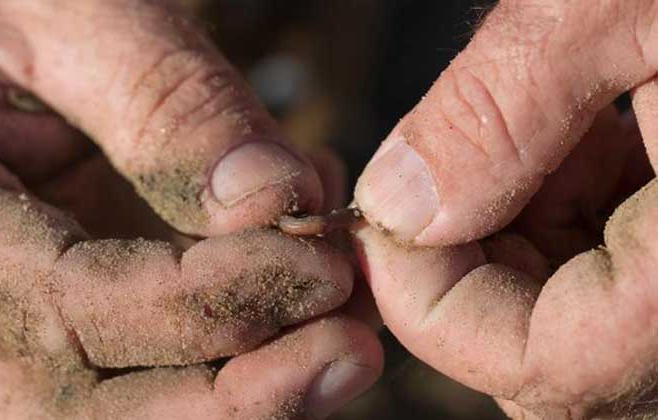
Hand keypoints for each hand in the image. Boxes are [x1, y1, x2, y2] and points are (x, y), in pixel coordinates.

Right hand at [0, 1, 381, 417]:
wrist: (0, 24)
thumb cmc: (10, 0)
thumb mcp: (65, 14)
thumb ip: (161, 99)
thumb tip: (273, 195)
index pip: (71, 314)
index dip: (214, 305)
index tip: (326, 273)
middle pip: (100, 411)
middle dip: (240, 397)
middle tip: (352, 353)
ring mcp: (35, 311)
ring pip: (136, 401)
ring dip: (257, 377)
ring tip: (348, 317)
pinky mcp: (90, 297)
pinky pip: (164, 352)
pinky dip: (249, 330)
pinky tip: (306, 266)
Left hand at [354, 2, 657, 417]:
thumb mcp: (618, 0)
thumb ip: (499, 108)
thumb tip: (396, 204)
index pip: (538, 367)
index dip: (430, 302)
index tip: (387, 216)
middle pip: (541, 355)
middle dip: (470, 260)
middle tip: (477, 153)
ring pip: (565, 325)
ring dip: (518, 234)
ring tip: (558, 127)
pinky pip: (604, 285)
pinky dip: (564, 221)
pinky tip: (589, 140)